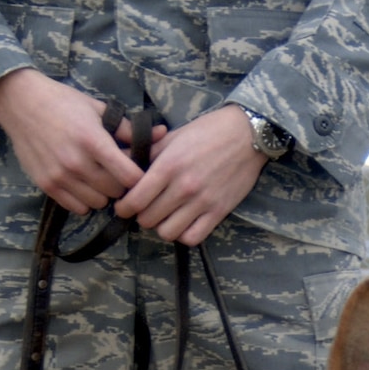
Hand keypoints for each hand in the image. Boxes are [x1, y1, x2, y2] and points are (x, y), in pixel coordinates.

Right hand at [0, 67, 160, 213]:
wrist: (21, 104)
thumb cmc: (64, 102)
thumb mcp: (99, 109)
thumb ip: (128, 128)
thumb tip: (162, 133)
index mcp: (93, 141)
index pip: (129, 176)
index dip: (140, 177)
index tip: (140, 171)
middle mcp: (77, 162)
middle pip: (116, 192)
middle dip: (122, 184)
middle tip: (119, 172)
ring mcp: (60, 176)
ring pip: (98, 203)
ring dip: (103, 194)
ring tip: (100, 177)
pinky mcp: (47, 185)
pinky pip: (77, 207)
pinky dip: (85, 200)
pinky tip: (84, 184)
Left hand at [112, 105, 268, 245]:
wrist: (247, 134)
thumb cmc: (207, 131)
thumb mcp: (173, 136)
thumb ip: (147, 152)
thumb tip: (120, 162)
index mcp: (169, 166)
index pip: (135, 200)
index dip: (123, 208)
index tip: (123, 207)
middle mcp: (184, 186)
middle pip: (148, 219)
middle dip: (142, 215)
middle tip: (146, 208)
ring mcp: (202, 201)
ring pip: (167, 232)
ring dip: (162, 226)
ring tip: (165, 216)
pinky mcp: (219, 211)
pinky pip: (193, 237)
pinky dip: (183, 234)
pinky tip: (183, 222)